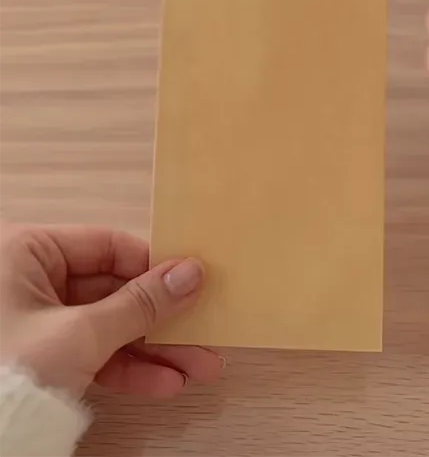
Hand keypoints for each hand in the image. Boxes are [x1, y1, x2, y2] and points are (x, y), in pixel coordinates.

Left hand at [0, 223, 223, 398]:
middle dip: (162, 319)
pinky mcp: (42, 359)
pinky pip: (92, 354)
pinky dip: (126, 369)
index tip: (196, 283)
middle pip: (114, 290)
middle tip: (206, 331)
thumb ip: (141, 304)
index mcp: (29, 252)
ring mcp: (36, 322)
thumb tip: (192, 273)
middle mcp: (31, 279)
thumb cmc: (13, 370)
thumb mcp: (82, 334)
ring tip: (198, 368)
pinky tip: (164, 384)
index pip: (108, 247)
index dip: (154, 266)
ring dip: (153, 350)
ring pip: (108, 326)